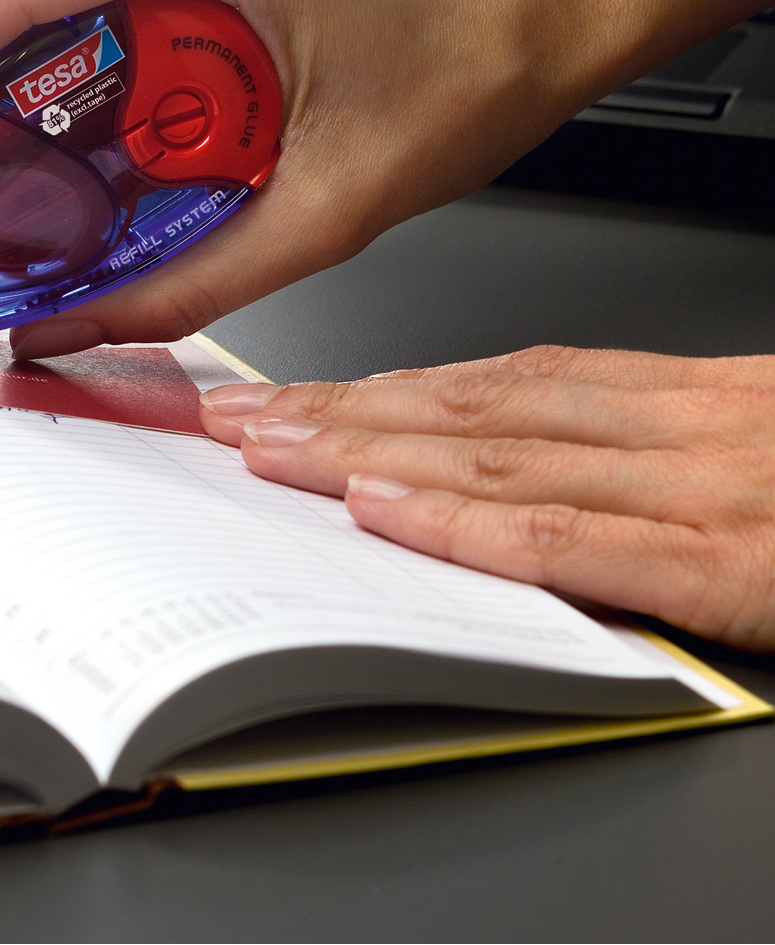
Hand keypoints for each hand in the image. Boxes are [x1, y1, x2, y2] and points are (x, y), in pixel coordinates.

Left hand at [200, 346, 774, 651]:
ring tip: (260, 451)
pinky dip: (477, 522)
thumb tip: (537, 462)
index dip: (383, 387)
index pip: (506, 382)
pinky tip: (389, 511)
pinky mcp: (753, 563)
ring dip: (365, 451)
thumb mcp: (772, 446)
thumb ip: (662, 456)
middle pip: (477, 411)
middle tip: (223, 419)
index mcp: (700, 400)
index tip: (287, 394)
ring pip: (506, 457)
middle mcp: (695, 429)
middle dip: (337, 415)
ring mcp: (721, 490)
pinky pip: (588, 540)